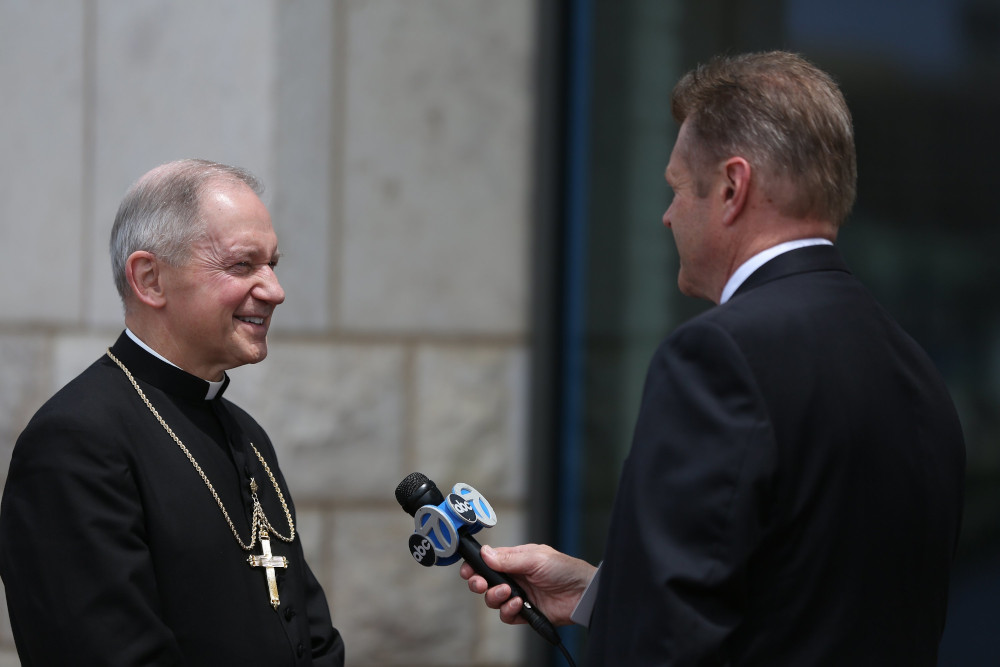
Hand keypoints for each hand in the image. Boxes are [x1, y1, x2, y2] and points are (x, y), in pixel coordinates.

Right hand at [460, 543, 596, 626]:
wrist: (582, 594)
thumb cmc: (565, 569)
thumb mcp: (536, 558)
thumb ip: (509, 558)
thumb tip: (485, 553)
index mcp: (515, 559)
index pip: (488, 561)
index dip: (475, 566)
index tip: (468, 570)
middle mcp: (515, 577)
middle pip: (485, 582)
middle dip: (478, 583)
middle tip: (480, 584)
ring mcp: (519, 595)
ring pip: (493, 599)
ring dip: (495, 596)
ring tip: (509, 592)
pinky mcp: (525, 613)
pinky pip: (506, 615)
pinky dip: (508, 611)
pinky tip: (518, 605)